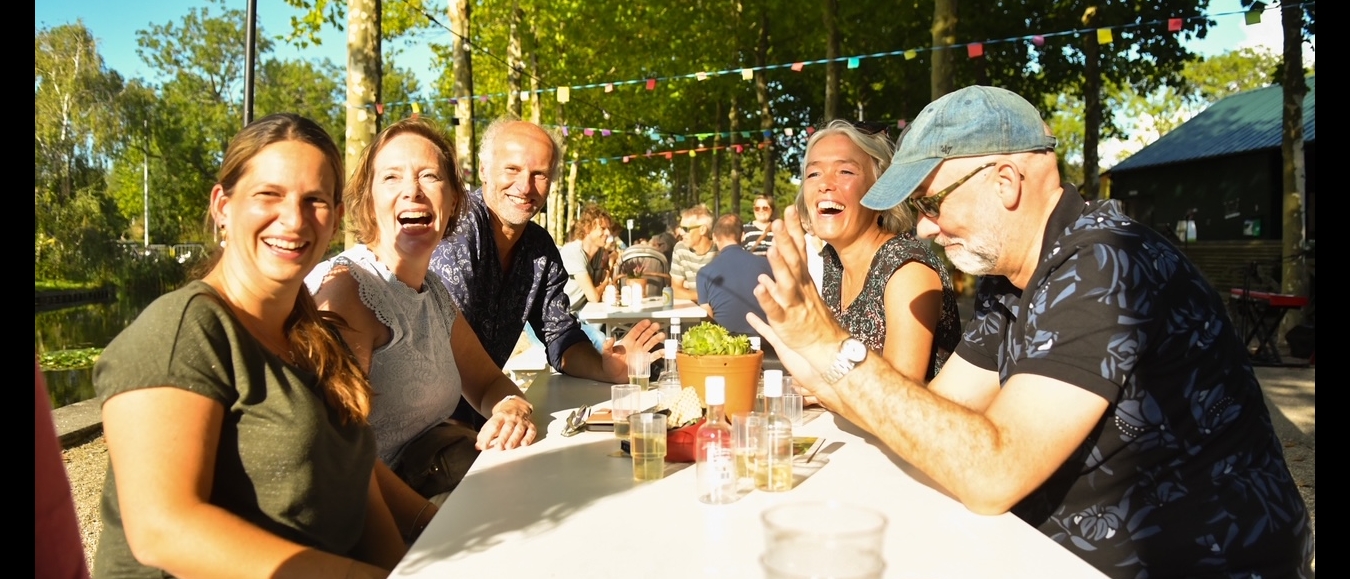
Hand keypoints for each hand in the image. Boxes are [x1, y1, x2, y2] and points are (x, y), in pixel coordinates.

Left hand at [476, 398, 535, 449]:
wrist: (516, 404)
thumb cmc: (502, 418)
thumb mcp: (492, 422)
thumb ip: (485, 434)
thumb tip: (477, 446)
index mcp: (500, 416)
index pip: (493, 425)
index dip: (488, 436)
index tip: (483, 446)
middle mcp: (512, 418)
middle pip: (507, 428)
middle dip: (503, 438)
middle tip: (498, 448)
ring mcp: (522, 421)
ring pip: (519, 429)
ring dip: (514, 438)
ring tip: (509, 447)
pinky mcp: (530, 425)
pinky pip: (531, 431)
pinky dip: (529, 437)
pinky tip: (524, 444)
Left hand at [601, 319, 665, 382]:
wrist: (613, 376)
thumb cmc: (609, 364)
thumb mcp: (606, 354)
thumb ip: (607, 346)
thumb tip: (610, 338)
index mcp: (627, 342)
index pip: (635, 332)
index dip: (641, 326)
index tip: (647, 322)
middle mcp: (635, 346)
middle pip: (645, 336)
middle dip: (651, 330)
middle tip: (656, 325)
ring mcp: (641, 353)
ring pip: (650, 344)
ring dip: (656, 339)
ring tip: (662, 335)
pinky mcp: (644, 362)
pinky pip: (653, 356)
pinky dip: (659, 354)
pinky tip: (664, 351)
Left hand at [745, 207, 848, 399]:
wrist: (828, 349)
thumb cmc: (812, 324)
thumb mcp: (799, 297)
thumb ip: (779, 286)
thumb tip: (762, 276)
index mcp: (803, 283)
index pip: (798, 251)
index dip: (793, 231)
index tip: (788, 211)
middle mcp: (801, 290)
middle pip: (793, 261)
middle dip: (786, 241)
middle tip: (778, 221)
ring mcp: (795, 306)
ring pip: (787, 283)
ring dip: (779, 266)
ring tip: (772, 248)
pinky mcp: (787, 323)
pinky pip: (776, 310)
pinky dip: (767, 300)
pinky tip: (758, 288)